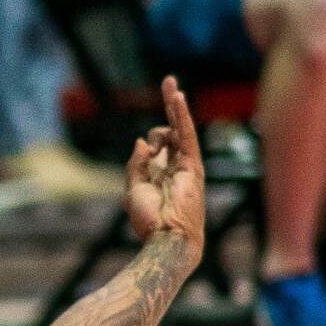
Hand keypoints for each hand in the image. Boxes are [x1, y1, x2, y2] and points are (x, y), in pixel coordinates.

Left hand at [123, 76, 204, 254]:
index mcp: (162, 173)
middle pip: (170, 131)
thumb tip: (141, 140)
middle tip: (167, 88)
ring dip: (171, 111)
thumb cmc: (149, 219)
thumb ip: (135, 163)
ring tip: (166, 98)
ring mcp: (186, 164)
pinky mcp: (192, 165)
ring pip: (178, 129)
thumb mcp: (133, 187)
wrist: (166, 237)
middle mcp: (176, 166)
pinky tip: (177, 96)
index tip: (146, 143)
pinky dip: (182, 115)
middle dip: (167, 112)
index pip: (160, 145)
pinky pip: (187, 134)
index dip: (153, 137)